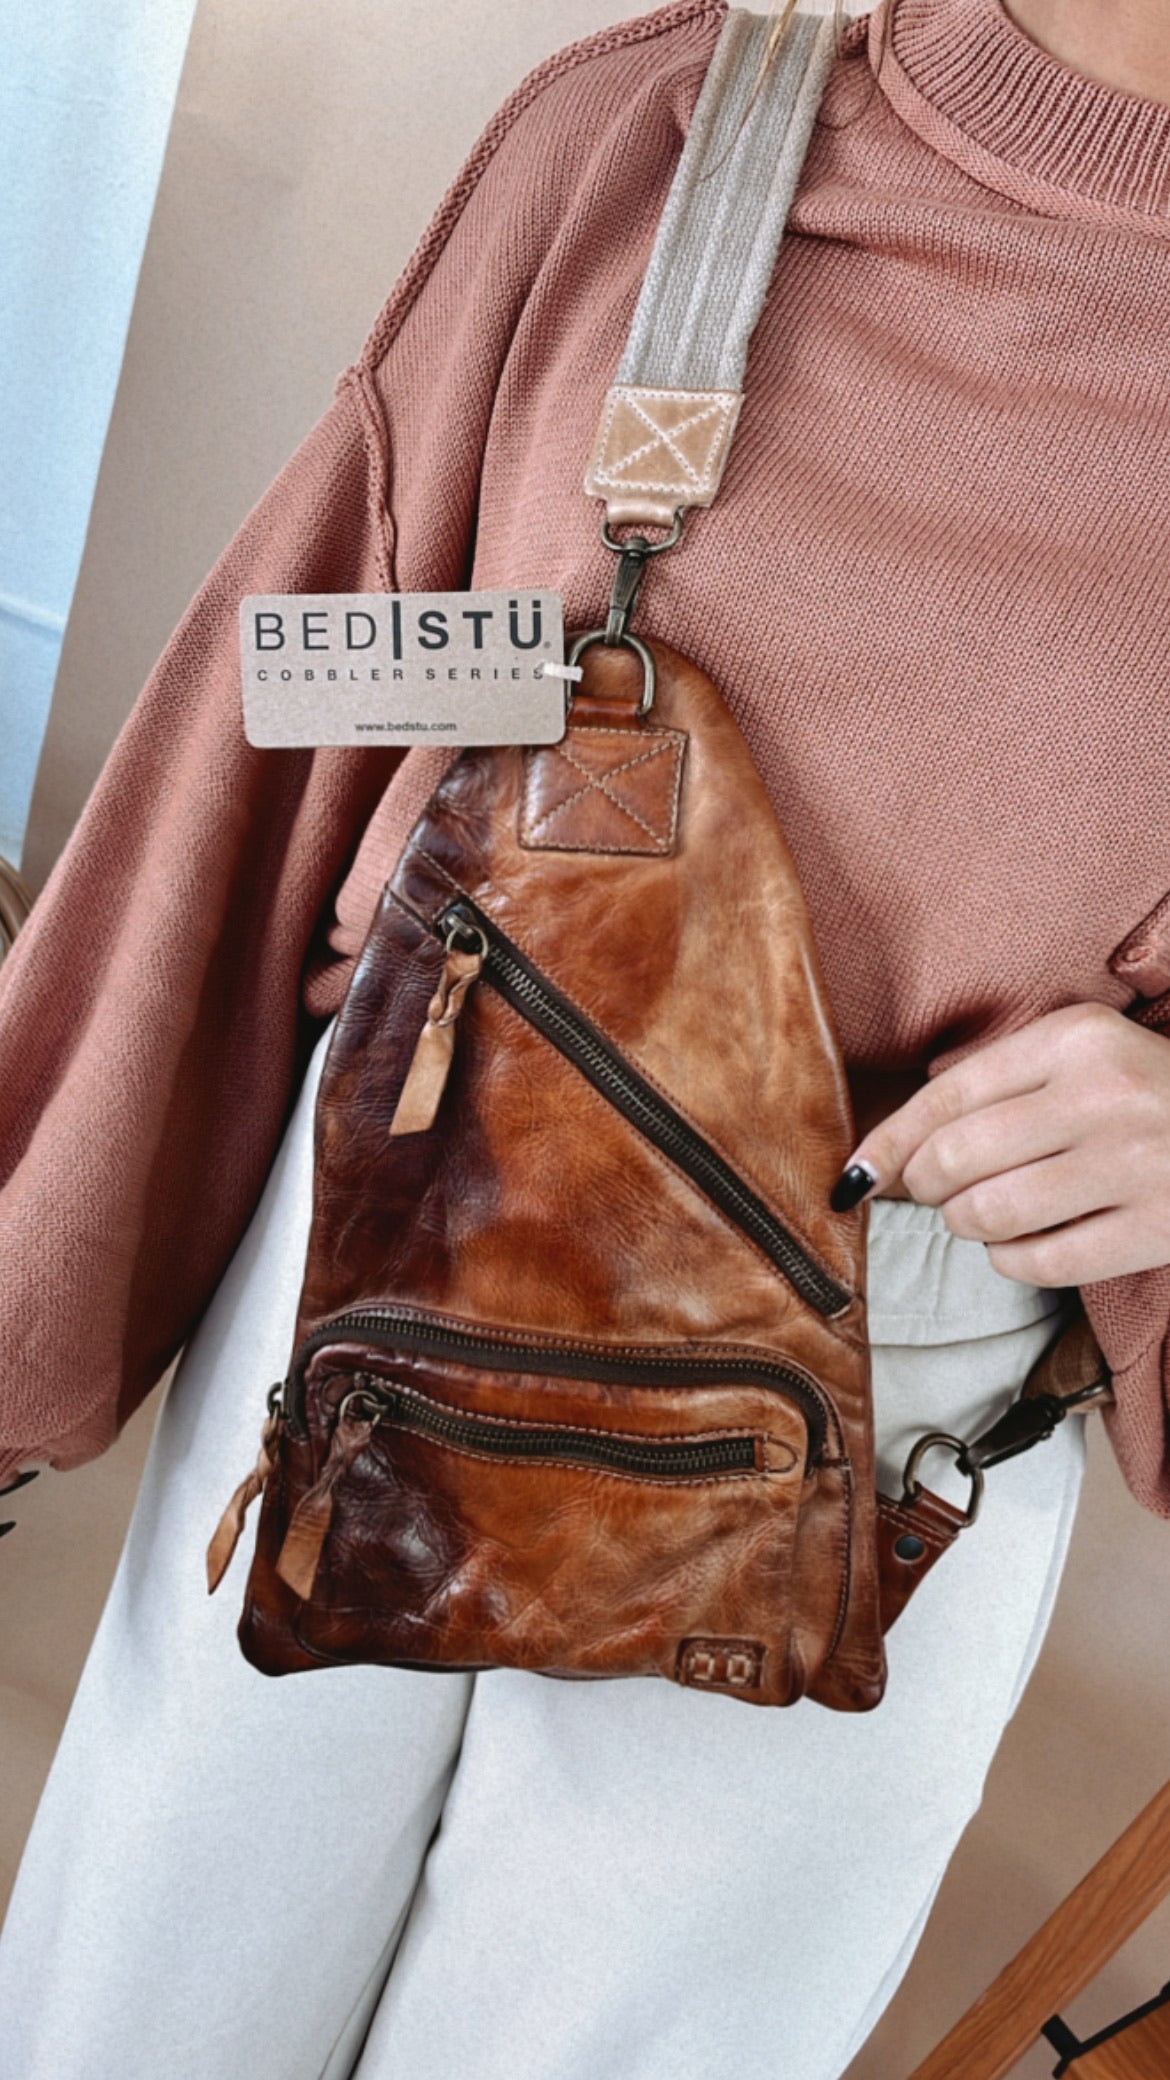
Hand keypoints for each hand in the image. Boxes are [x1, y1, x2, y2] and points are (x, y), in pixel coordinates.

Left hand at [829, 1003, 1169, 1286]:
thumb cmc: (1144, 1095)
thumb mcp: (1079, 1057)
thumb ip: (995, 1086)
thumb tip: (888, 1151)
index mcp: (1076, 1039)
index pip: (948, 1095)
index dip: (889, 1142)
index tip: (854, 1175)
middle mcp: (1104, 1095)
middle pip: (957, 1158)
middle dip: (924, 1186)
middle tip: (933, 1192)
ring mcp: (1134, 1164)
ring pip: (989, 1214)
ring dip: (966, 1225)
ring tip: (983, 1213)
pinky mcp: (1154, 1228)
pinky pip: (1038, 1262)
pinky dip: (1011, 1261)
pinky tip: (1023, 1244)